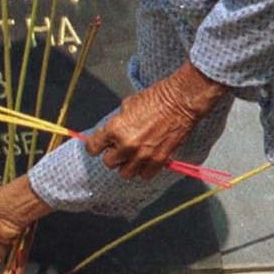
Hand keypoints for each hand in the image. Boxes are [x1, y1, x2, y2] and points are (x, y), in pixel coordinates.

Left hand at [83, 61, 227, 179]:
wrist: (180, 101)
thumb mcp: (127, 105)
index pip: (93, 148)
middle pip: (109, 163)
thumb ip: (117, 123)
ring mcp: (143, 154)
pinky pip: (145, 175)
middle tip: (119, 149)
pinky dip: (144, 170)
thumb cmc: (156, 98)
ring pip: (125, 174)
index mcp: (115, 128)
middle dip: (113, 156)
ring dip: (127, 166)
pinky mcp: (158, 160)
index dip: (95, 147)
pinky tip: (146, 161)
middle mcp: (126, 144)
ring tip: (133, 157)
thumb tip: (111, 133)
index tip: (99, 147)